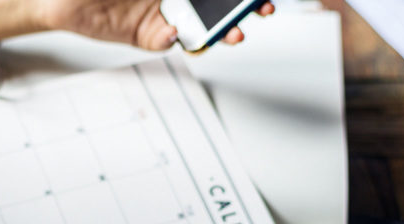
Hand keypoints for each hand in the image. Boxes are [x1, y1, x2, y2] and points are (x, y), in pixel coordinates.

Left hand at [0, 0, 274, 50]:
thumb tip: (176, 13)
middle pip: (216, 1)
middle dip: (241, 7)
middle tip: (258, 9)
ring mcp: (161, 12)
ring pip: (201, 24)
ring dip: (221, 29)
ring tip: (232, 32)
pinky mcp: (146, 34)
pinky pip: (168, 41)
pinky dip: (176, 39)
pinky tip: (176, 32)